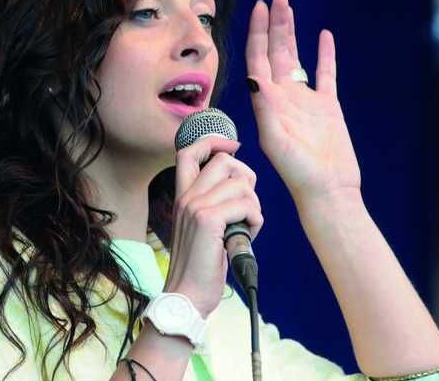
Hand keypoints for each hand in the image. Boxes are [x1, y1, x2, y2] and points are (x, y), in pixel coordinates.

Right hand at [164, 136, 262, 317]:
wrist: (187, 297)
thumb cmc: (200, 266)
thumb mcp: (200, 228)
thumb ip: (212, 205)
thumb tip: (241, 185)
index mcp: (182, 196)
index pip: (188, 151)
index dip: (213, 140)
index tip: (233, 145)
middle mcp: (186, 197)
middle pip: (224, 160)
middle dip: (246, 177)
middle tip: (246, 204)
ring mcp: (195, 207)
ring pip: (241, 183)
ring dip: (254, 205)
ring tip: (246, 227)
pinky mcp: (208, 221)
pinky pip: (246, 205)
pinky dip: (256, 220)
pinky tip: (248, 236)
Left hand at [245, 0, 360, 205]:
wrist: (327, 189)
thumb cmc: (298, 171)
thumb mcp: (275, 138)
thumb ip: (265, 108)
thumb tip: (255, 78)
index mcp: (268, 102)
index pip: (258, 59)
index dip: (257, 32)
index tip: (259, 7)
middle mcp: (284, 97)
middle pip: (276, 52)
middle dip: (275, 24)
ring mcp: (305, 100)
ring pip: (296, 57)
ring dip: (292, 33)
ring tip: (289, 7)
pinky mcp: (327, 106)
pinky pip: (325, 74)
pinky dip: (325, 55)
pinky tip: (324, 36)